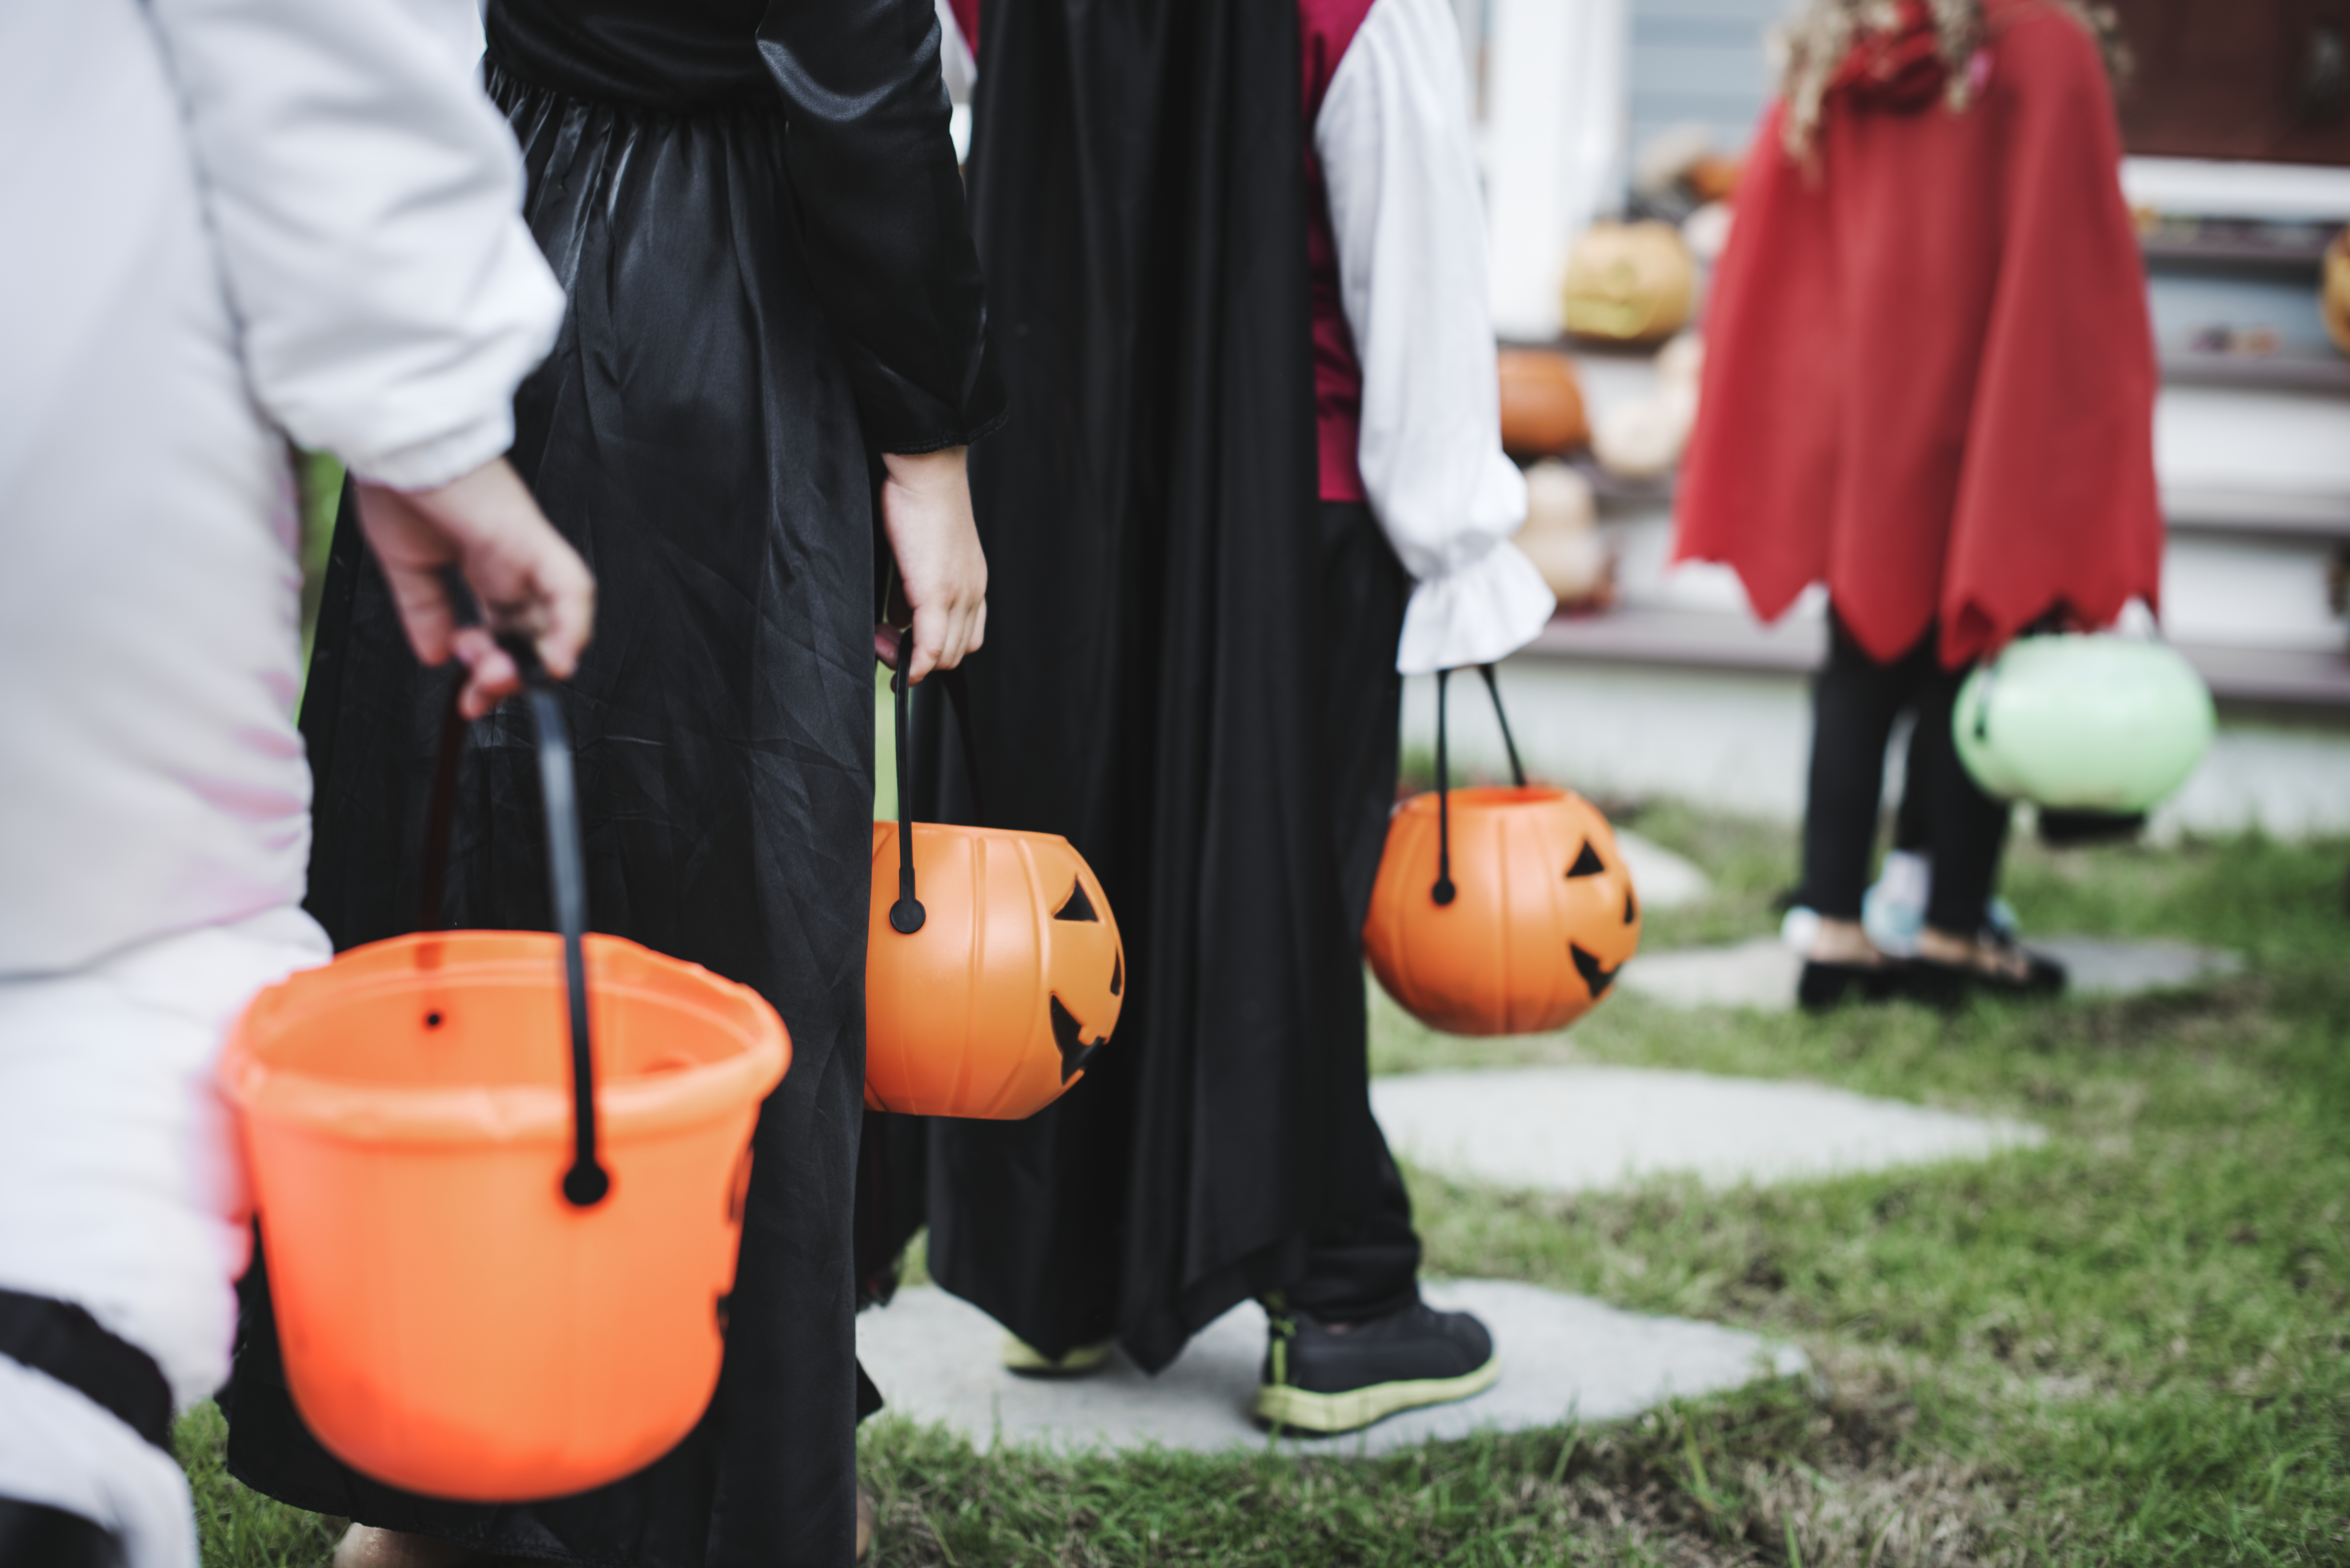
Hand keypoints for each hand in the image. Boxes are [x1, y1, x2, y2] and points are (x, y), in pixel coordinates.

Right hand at [354, 457, 594, 717]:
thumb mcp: (406, 561)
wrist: (388, 442)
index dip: (492, 672)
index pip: (507, 631)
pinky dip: (570, 629)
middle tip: (478, 694)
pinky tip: (557, 660)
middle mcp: (514, 563)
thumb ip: (426, 609)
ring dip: (530, 662)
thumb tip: (436, 656)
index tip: (469, 702)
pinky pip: (571, 589)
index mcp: (487, 566)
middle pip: (535, 634)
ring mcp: (526, 552)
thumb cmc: (394, 482)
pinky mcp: (530, 539)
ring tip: (497, 675)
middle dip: (510, 676)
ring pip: (558, 620)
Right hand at [875, 447, 985, 682]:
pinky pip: (931, 648)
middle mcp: (973, 592)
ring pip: (946, 655)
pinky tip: (896, 664)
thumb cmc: (918, 502)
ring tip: (882, 643)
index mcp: (972, 582)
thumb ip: (913, 588)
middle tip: (884, 646)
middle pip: (957, 652)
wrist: (926, 470)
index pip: (964, 637)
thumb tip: (899, 617)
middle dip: (920, 660)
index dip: (935, 650)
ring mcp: (959, 595)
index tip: (903, 645)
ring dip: (912, 661)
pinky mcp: (937, 593)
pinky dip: (914, 665)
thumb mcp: (920, 553)